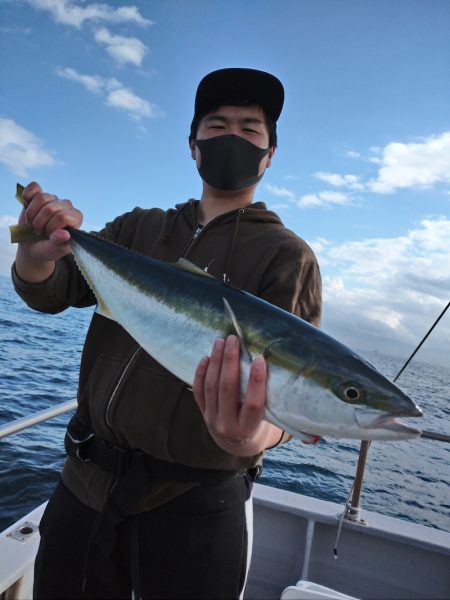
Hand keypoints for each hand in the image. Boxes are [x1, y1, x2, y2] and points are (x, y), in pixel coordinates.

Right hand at [20, 181, 82, 261]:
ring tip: (34, 223)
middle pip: (50, 208)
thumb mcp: (53, 250)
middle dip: (40, 223)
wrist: (33, 247)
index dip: (51, 227)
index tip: (49, 236)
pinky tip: (27, 206)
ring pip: (41, 198)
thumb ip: (59, 243)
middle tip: (40, 232)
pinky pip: (33, 187)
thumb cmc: (47, 249)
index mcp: (76, 219)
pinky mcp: (39, 195)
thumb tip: (65, 234)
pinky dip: (27, 196)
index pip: (63, 216)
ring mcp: (53, 199)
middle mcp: (67, 206)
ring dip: (32, 214)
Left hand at [193, 335, 282, 455]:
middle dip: (230, 362)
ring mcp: (212, 418)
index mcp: (249, 428)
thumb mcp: (273, 424)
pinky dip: (200, 373)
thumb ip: (291, 418)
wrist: (235, 443)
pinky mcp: (202, 412)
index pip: (253, 404)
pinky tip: (206, 357)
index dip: (257, 381)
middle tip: (234, 339)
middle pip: (228, 390)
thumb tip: (324, 427)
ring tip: (221, 341)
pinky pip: (198, 391)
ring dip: (216, 362)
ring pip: (211, 387)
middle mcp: (228, 425)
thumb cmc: (262, 424)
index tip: (260, 359)